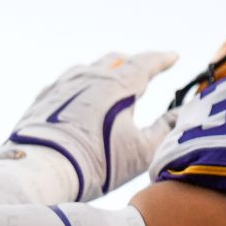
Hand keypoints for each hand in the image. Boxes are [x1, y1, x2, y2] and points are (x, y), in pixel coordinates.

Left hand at [0, 51, 177, 202]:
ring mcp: (62, 85)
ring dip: (104, 71)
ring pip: (88, 68)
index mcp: (117, 85)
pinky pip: (65, 81)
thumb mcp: (140, 150)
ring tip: (112, 79)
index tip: (174, 56)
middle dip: (133, 63)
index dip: (162, 60)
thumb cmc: (97, 162)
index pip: (145, 64)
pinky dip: (80, 84)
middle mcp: (89, 77)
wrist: (42, 169)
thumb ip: (164, 129)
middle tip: (145, 69)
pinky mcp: (43, 99)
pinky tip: (79, 94)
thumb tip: (182, 114)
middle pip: (115, 60)